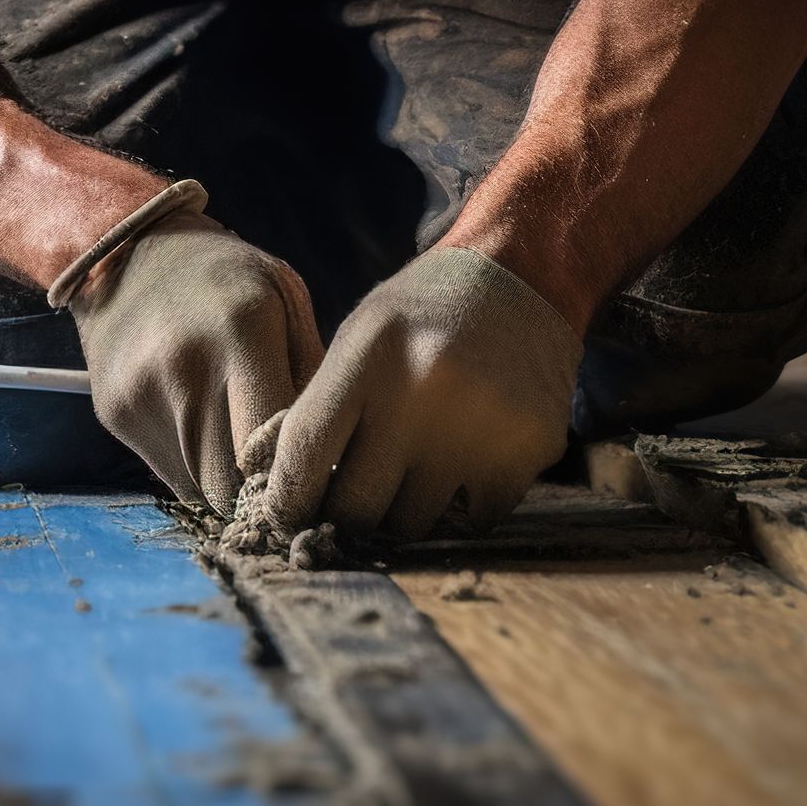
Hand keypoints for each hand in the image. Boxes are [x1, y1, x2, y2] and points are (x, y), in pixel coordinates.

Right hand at [67, 214, 323, 513]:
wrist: (130, 250)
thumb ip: (312, 377)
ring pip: (199, 489)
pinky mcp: (114, 412)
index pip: (275, 448)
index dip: (297, 476)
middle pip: (233, 482)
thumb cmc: (228, 278)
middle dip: (263, 494)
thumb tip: (333, 461)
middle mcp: (185, 364)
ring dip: (229, 487)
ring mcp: (142, 392)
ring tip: (247, 458)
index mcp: (243, 330)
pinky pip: (169, 474)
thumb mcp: (286, 299)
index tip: (316, 480)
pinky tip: (207, 434)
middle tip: (283, 482)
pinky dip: (196, 470)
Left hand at [265, 245, 582, 541]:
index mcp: (371, 355)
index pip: (304, 453)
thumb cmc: (422, 317)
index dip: (287, 499)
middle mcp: (425, 390)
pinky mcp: (528, 450)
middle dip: (347, 512)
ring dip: (404, 509)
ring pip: (412, 524)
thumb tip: (278, 490)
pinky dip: (461, 506)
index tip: (287, 517)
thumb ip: (320, 407)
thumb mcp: (360, 338)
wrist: (522, 280)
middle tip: (356, 496)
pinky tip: (465, 460)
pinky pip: (472, 521)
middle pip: (357, 506)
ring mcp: (480, 426)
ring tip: (415, 466)